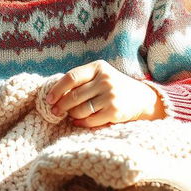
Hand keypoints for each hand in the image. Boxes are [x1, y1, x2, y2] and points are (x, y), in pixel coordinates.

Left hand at [45, 60, 164, 126]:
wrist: (141, 98)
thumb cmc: (113, 86)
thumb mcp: (100, 75)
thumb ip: (82, 80)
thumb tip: (55, 93)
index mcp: (98, 67)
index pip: (71, 77)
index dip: (57, 89)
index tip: (49, 99)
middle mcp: (105, 80)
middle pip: (74, 95)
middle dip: (61, 106)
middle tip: (54, 111)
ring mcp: (111, 95)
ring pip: (80, 110)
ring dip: (72, 115)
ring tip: (70, 115)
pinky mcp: (115, 111)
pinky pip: (90, 120)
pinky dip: (81, 123)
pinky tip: (78, 122)